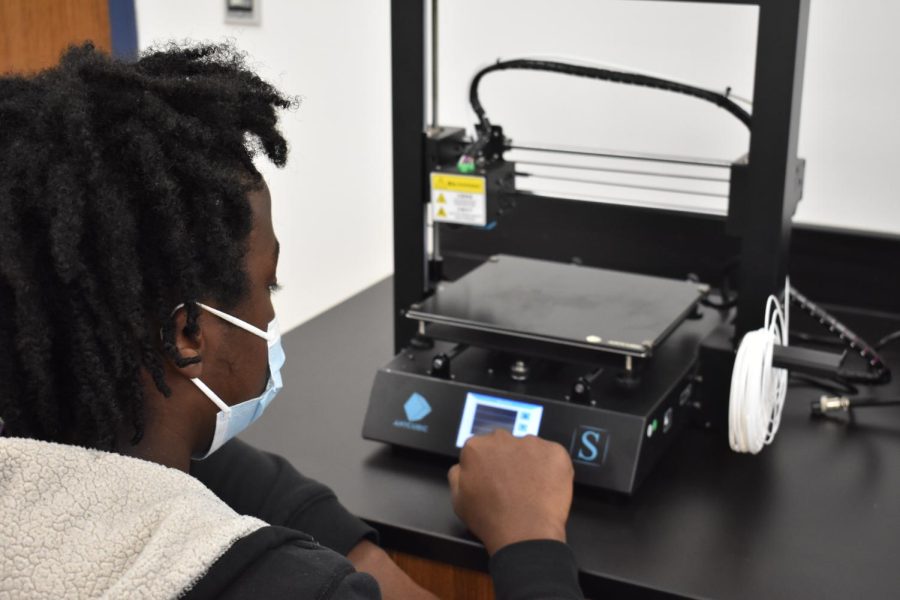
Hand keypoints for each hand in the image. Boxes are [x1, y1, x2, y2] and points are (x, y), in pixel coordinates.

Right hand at [447, 429, 573, 555]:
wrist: (524, 534)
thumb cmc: (492, 520)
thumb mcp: (458, 500)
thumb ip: (458, 474)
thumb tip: (463, 466)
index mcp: (476, 447)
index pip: (481, 448)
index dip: (487, 466)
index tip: (493, 479)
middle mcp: (502, 439)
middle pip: (505, 444)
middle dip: (508, 460)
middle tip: (512, 485)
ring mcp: (531, 444)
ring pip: (530, 448)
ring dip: (530, 463)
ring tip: (530, 490)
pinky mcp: (555, 452)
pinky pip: (553, 455)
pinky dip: (551, 469)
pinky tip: (545, 488)